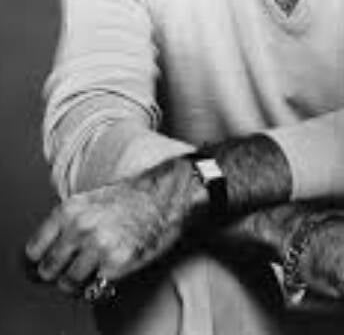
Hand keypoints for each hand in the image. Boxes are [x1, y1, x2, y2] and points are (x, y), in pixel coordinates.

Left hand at [25, 156, 205, 297]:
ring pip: (69, 284)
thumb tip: (48, 250)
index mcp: (69, 210)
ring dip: (79, 283)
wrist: (169, 195)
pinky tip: (111, 271)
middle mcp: (80, 228)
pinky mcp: (117, 264)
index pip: (34, 250)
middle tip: (74, 268)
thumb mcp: (92, 199)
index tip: (49, 263)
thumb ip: (68, 222)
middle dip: (59, 273)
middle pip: (48, 270)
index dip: (42, 259)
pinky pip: (94, 289)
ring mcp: (98, 247)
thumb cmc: (134, 196)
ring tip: (94, 270)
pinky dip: (100, 286)